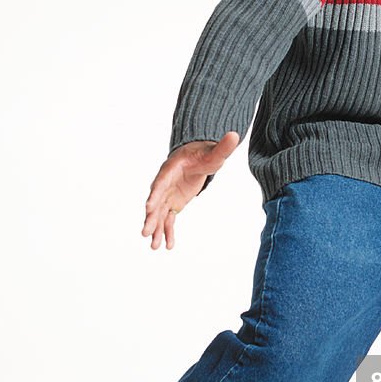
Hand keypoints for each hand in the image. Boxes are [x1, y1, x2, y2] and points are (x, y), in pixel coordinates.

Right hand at [142, 131, 239, 249]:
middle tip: (145, 233)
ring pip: (159, 214)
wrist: (196, 158)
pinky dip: (167, 232)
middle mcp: (165, 183)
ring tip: (154, 247)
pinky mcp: (172, 204)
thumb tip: (235, 134)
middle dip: (151, 218)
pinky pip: (168, 220)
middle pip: (156, 202)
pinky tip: (168, 246)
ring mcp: (167, 195)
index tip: (148, 207)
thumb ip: (223, 147)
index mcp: (171, 169)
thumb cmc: (204, 154)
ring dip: (156, 230)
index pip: (160, 182)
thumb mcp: (215, 153)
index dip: (154, 195)